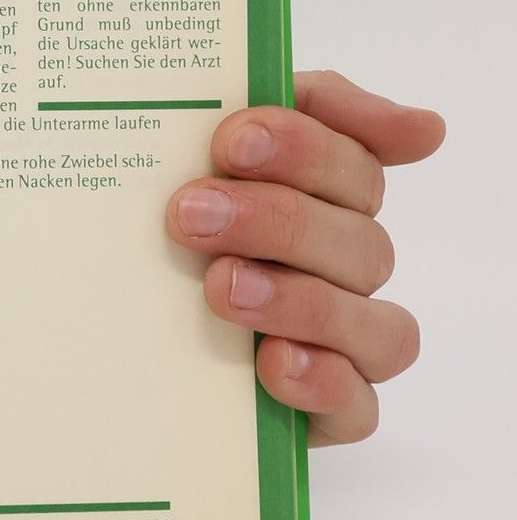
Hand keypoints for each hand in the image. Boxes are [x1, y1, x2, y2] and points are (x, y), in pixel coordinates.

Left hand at [167, 71, 443, 444]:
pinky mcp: (324, 412)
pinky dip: (321, 381)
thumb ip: (283, 107)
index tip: (234, 140)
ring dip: (300, 301)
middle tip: (192, 213)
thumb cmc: (156, 232)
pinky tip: (271, 361)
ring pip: (373, 325)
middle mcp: (344, 268)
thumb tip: (424, 128)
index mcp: (323, 199)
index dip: (305, 146)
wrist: (94, 340)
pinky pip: (356, 406)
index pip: (352, 162)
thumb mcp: (188, 153)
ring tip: (221, 288)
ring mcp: (342, 343)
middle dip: (278, 220)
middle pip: (359, 240)